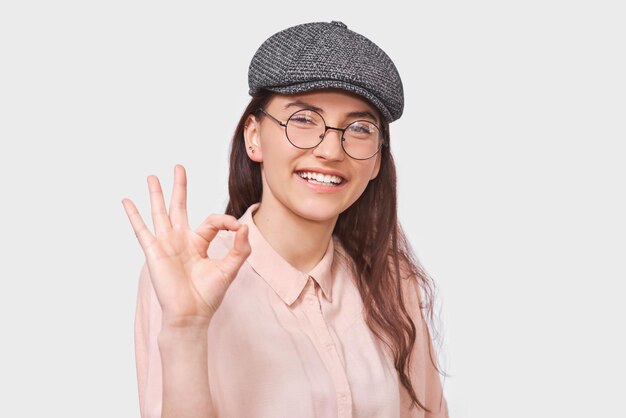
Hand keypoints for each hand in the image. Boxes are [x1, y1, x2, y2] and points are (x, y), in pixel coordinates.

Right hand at [122, 164, 250, 327]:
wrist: (190, 315)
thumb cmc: (208, 296)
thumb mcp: (230, 269)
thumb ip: (240, 248)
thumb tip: (244, 227)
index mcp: (199, 243)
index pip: (211, 221)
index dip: (225, 221)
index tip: (236, 227)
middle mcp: (181, 240)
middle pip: (180, 207)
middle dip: (179, 187)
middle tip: (179, 167)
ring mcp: (166, 244)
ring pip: (160, 212)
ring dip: (156, 194)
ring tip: (152, 176)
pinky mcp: (154, 251)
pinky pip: (141, 229)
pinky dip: (134, 215)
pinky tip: (127, 201)